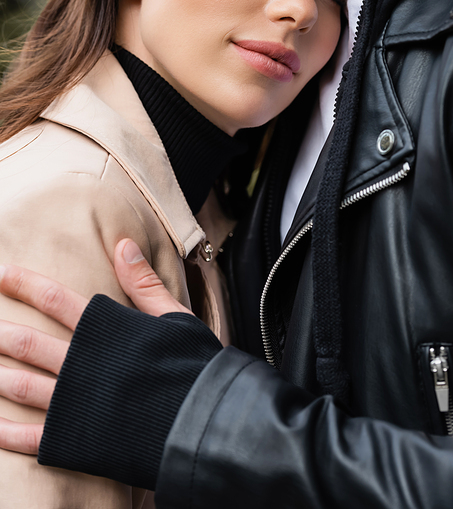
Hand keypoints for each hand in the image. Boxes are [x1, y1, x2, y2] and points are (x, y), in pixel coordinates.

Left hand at [0, 239, 190, 453]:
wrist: (204, 424)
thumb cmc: (193, 367)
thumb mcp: (175, 318)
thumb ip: (144, 283)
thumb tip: (122, 243)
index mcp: (106, 331)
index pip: (56, 300)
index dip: (26, 285)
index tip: (1, 275)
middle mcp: (83, 364)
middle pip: (29, 343)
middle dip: (0, 332)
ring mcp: (75, 403)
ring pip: (23, 386)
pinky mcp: (76, 439)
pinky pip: (32, 436)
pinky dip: (6, 432)